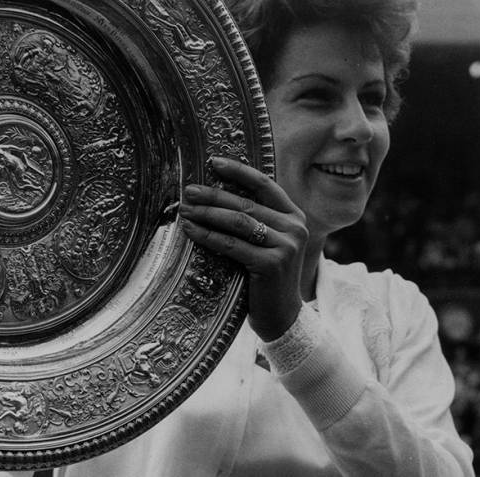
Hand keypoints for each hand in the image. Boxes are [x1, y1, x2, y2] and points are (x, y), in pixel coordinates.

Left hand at [179, 157, 306, 341]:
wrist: (282, 317)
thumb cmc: (266, 277)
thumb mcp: (267, 243)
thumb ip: (254, 221)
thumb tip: (212, 196)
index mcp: (294, 216)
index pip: (265, 184)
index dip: (239, 171)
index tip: (213, 162)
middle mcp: (295, 228)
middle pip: (246, 204)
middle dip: (213, 195)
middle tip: (188, 191)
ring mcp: (285, 246)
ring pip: (238, 222)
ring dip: (207, 214)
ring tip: (184, 210)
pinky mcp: (271, 264)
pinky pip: (232, 245)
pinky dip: (208, 236)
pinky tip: (191, 230)